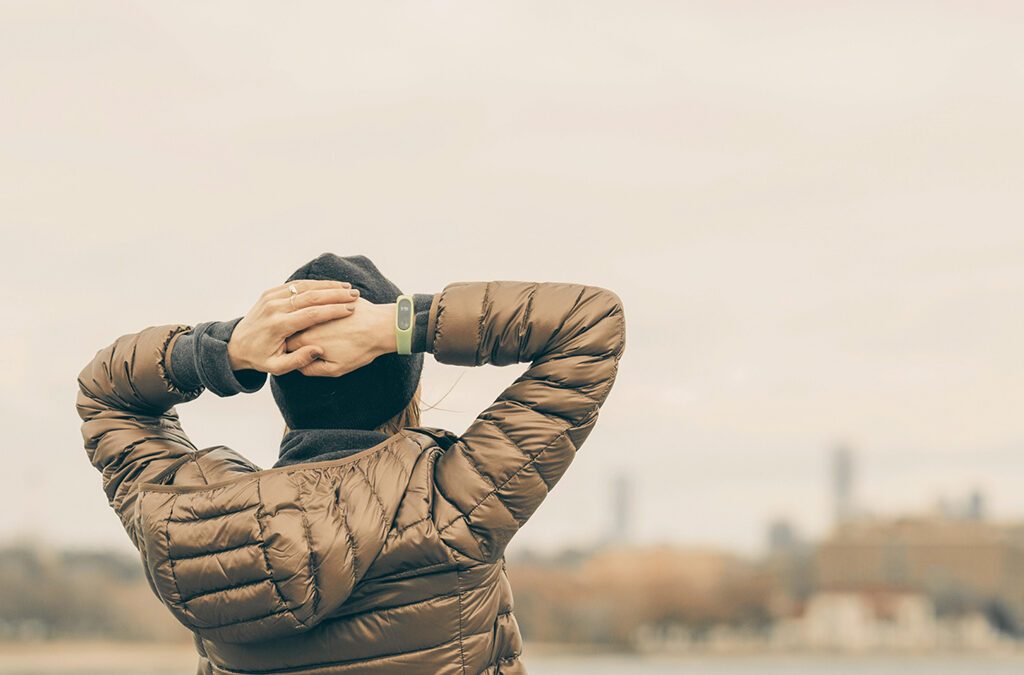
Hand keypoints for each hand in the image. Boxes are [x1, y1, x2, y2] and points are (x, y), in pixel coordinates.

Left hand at [227, 280, 360, 374]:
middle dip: (335, 295)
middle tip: (354, 296)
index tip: (350, 310)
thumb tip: (317, 349)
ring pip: (305, 287)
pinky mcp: (271, 292)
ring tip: (347, 289)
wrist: (236, 344)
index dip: (333, 310)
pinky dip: (315, 284)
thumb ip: (299, 360)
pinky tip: (331, 286)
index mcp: (278, 326)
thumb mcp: (277, 367)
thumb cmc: (260, 358)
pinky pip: (296, 284)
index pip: (311, 314)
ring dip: (327, 286)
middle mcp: (274, 308)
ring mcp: (271, 297)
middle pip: (310, 297)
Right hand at [285, 298, 396, 376]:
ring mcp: (318, 307)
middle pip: (292, 326)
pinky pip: (318, 299)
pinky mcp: (330, 296)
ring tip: (315, 326)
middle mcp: (308, 321)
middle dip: (294, 331)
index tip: (291, 351)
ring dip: (304, 315)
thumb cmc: (361, 350)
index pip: (285, 344)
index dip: (288, 348)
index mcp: (306, 339)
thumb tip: (298, 365)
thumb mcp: (336, 369)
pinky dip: (318, 305)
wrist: (382, 328)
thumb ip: (311, 368)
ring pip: (303, 310)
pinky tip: (325, 309)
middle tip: (301, 338)